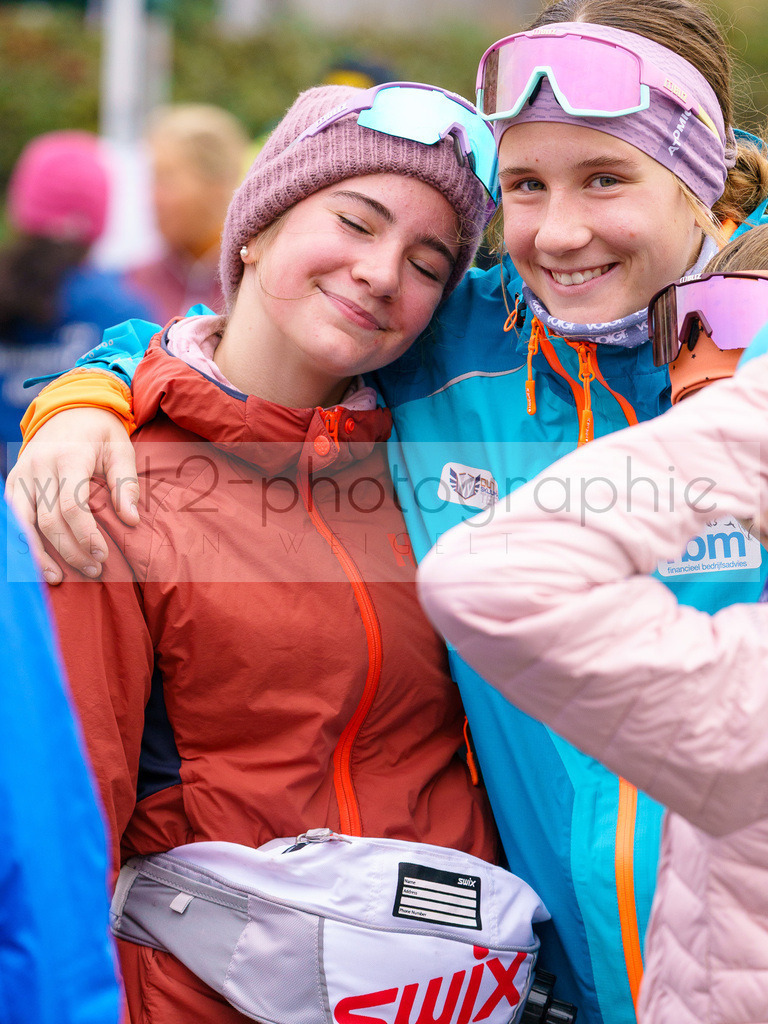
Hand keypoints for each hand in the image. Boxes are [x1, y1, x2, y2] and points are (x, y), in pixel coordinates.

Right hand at [5, 409, 139, 582]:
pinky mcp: (13, 482)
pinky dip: (23, 541)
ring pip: (25, 523)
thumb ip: (126, 485)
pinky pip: (13, 517)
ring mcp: (22, 474)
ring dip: (40, 554)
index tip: (103, 556)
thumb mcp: (121, 450)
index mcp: (68, 458)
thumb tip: (132, 520)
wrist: (69, 408)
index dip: (85, 536)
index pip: (71, 507)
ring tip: (58, 578)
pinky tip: (36, 562)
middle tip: (93, 570)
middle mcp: (39, 467)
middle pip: (49, 521)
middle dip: (70, 550)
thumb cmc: (100, 434)